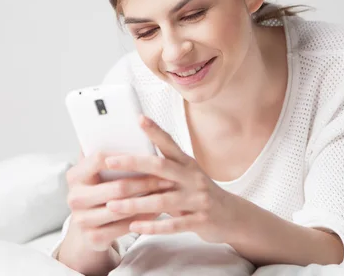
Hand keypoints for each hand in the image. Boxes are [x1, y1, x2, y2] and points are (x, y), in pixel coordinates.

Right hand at [65, 150, 174, 250]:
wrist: (87, 228)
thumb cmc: (98, 191)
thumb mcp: (96, 172)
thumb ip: (105, 152)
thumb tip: (119, 125)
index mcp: (74, 175)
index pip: (100, 158)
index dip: (125, 156)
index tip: (146, 153)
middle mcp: (74, 197)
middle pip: (117, 187)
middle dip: (145, 181)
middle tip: (166, 177)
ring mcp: (82, 220)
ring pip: (124, 208)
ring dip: (148, 200)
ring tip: (165, 192)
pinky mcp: (94, 237)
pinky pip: (126, 226)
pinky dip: (144, 218)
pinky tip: (158, 210)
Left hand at [104, 115, 240, 243]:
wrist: (234, 217)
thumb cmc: (200, 194)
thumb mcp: (187, 176)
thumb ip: (165, 170)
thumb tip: (133, 160)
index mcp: (187, 164)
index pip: (169, 144)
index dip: (154, 131)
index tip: (138, 118)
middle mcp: (193, 178)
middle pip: (161, 167)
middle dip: (133, 163)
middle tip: (110, 161)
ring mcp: (198, 199)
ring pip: (162, 200)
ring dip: (135, 203)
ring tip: (112, 205)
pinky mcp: (200, 221)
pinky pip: (172, 225)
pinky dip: (152, 226)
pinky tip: (133, 226)